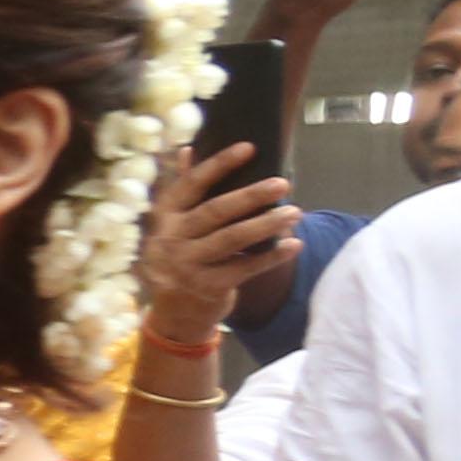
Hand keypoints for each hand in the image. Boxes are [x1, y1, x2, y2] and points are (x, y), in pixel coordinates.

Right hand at [139, 139, 298, 341]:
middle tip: (283, 183)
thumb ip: (181, 189)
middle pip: (215, 211)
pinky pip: (246, 268)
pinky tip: (293, 245)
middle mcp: (172, 239)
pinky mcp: (210, 286)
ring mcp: (189, 264)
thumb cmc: (181, 257)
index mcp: (165, 217)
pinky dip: (272, 257)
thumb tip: (186, 149)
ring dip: (266, 224)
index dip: (219, 165)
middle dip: (251, 196)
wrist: (174, 312)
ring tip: (295, 212)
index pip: (191, 185)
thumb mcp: (172, 224)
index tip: (248, 147)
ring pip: (233, 239)